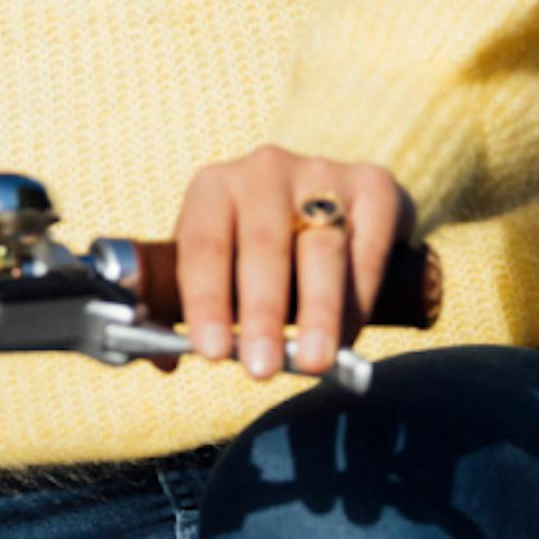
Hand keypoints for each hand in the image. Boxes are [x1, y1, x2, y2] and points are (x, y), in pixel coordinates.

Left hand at [171, 146, 414, 381]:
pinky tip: (347, 339)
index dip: (206, 300)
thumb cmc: (258, 250)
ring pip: (321, 249)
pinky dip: (358, 299)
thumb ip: (183, 308)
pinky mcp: (373, 185)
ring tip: (314, 362)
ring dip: (318, 312)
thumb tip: (164, 361)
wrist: (335, 203)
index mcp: (213, 187)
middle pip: (263, 246)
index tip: (211, 351)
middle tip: (261, 368)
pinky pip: (367, 248)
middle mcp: (264, 170)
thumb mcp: (216, 265)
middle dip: (261, 313)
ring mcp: (322, 172)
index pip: (203, 245)